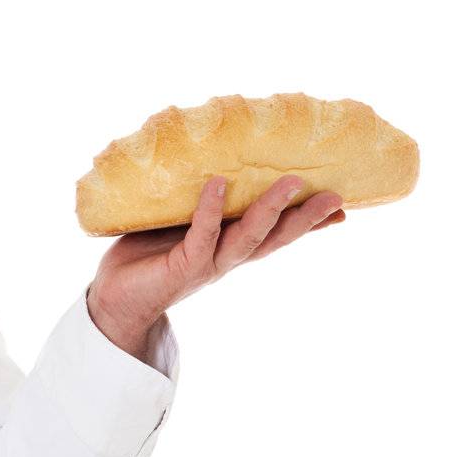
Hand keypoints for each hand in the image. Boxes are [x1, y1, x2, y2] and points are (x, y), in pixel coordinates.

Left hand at [87, 174, 345, 349]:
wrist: (114, 297)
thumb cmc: (145, 255)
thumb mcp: (178, 223)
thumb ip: (196, 201)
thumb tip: (209, 160)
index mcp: (229, 248)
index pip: (276, 234)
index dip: (308, 223)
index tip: (342, 207)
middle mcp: (226, 258)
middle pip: (275, 238)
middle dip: (306, 218)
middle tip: (336, 196)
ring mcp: (207, 263)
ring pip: (248, 237)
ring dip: (269, 210)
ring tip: (290, 184)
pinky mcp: (183, 265)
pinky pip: (201, 233)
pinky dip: (210, 209)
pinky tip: (219, 185)